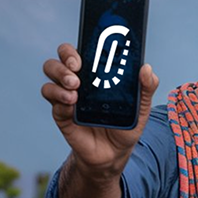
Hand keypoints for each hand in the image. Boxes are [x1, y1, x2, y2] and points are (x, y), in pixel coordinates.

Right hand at [41, 43, 158, 179]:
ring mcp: (68, 96)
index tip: (86, 46)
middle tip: (78, 67)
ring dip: (60, 76)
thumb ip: (146, 87)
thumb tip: (146, 68)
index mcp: (97, 74)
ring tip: (75, 86)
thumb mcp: (142, 107)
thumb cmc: (126, 124)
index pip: (82, 51)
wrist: (114, 153)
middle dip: (66, 57)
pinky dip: (59, 98)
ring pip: (50, 75)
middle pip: (60, 59)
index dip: (80, 44)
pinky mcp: (62, 114)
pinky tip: (71, 102)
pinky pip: (52, 100)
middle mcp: (79, 81)